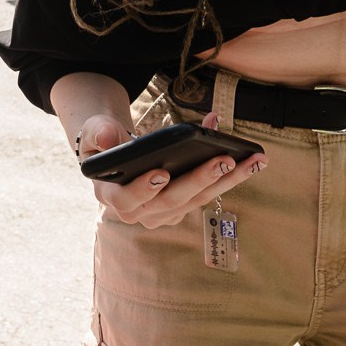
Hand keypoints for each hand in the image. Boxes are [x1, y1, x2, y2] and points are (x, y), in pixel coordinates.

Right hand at [81, 111, 266, 229]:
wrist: (117, 153)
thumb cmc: (105, 143)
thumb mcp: (93, 134)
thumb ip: (97, 132)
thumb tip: (107, 137)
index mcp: (111, 196)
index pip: (126, 199)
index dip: (143, 189)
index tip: (161, 173)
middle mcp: (138, 211)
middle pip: (171, 200)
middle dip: (199, 179)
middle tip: (223, 160)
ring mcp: (162, 213)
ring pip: (197, 200)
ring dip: (227, 180)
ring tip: (252, 160)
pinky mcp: (182, 207)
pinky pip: (207, 194)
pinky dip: (229, 176)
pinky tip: (248, 158)